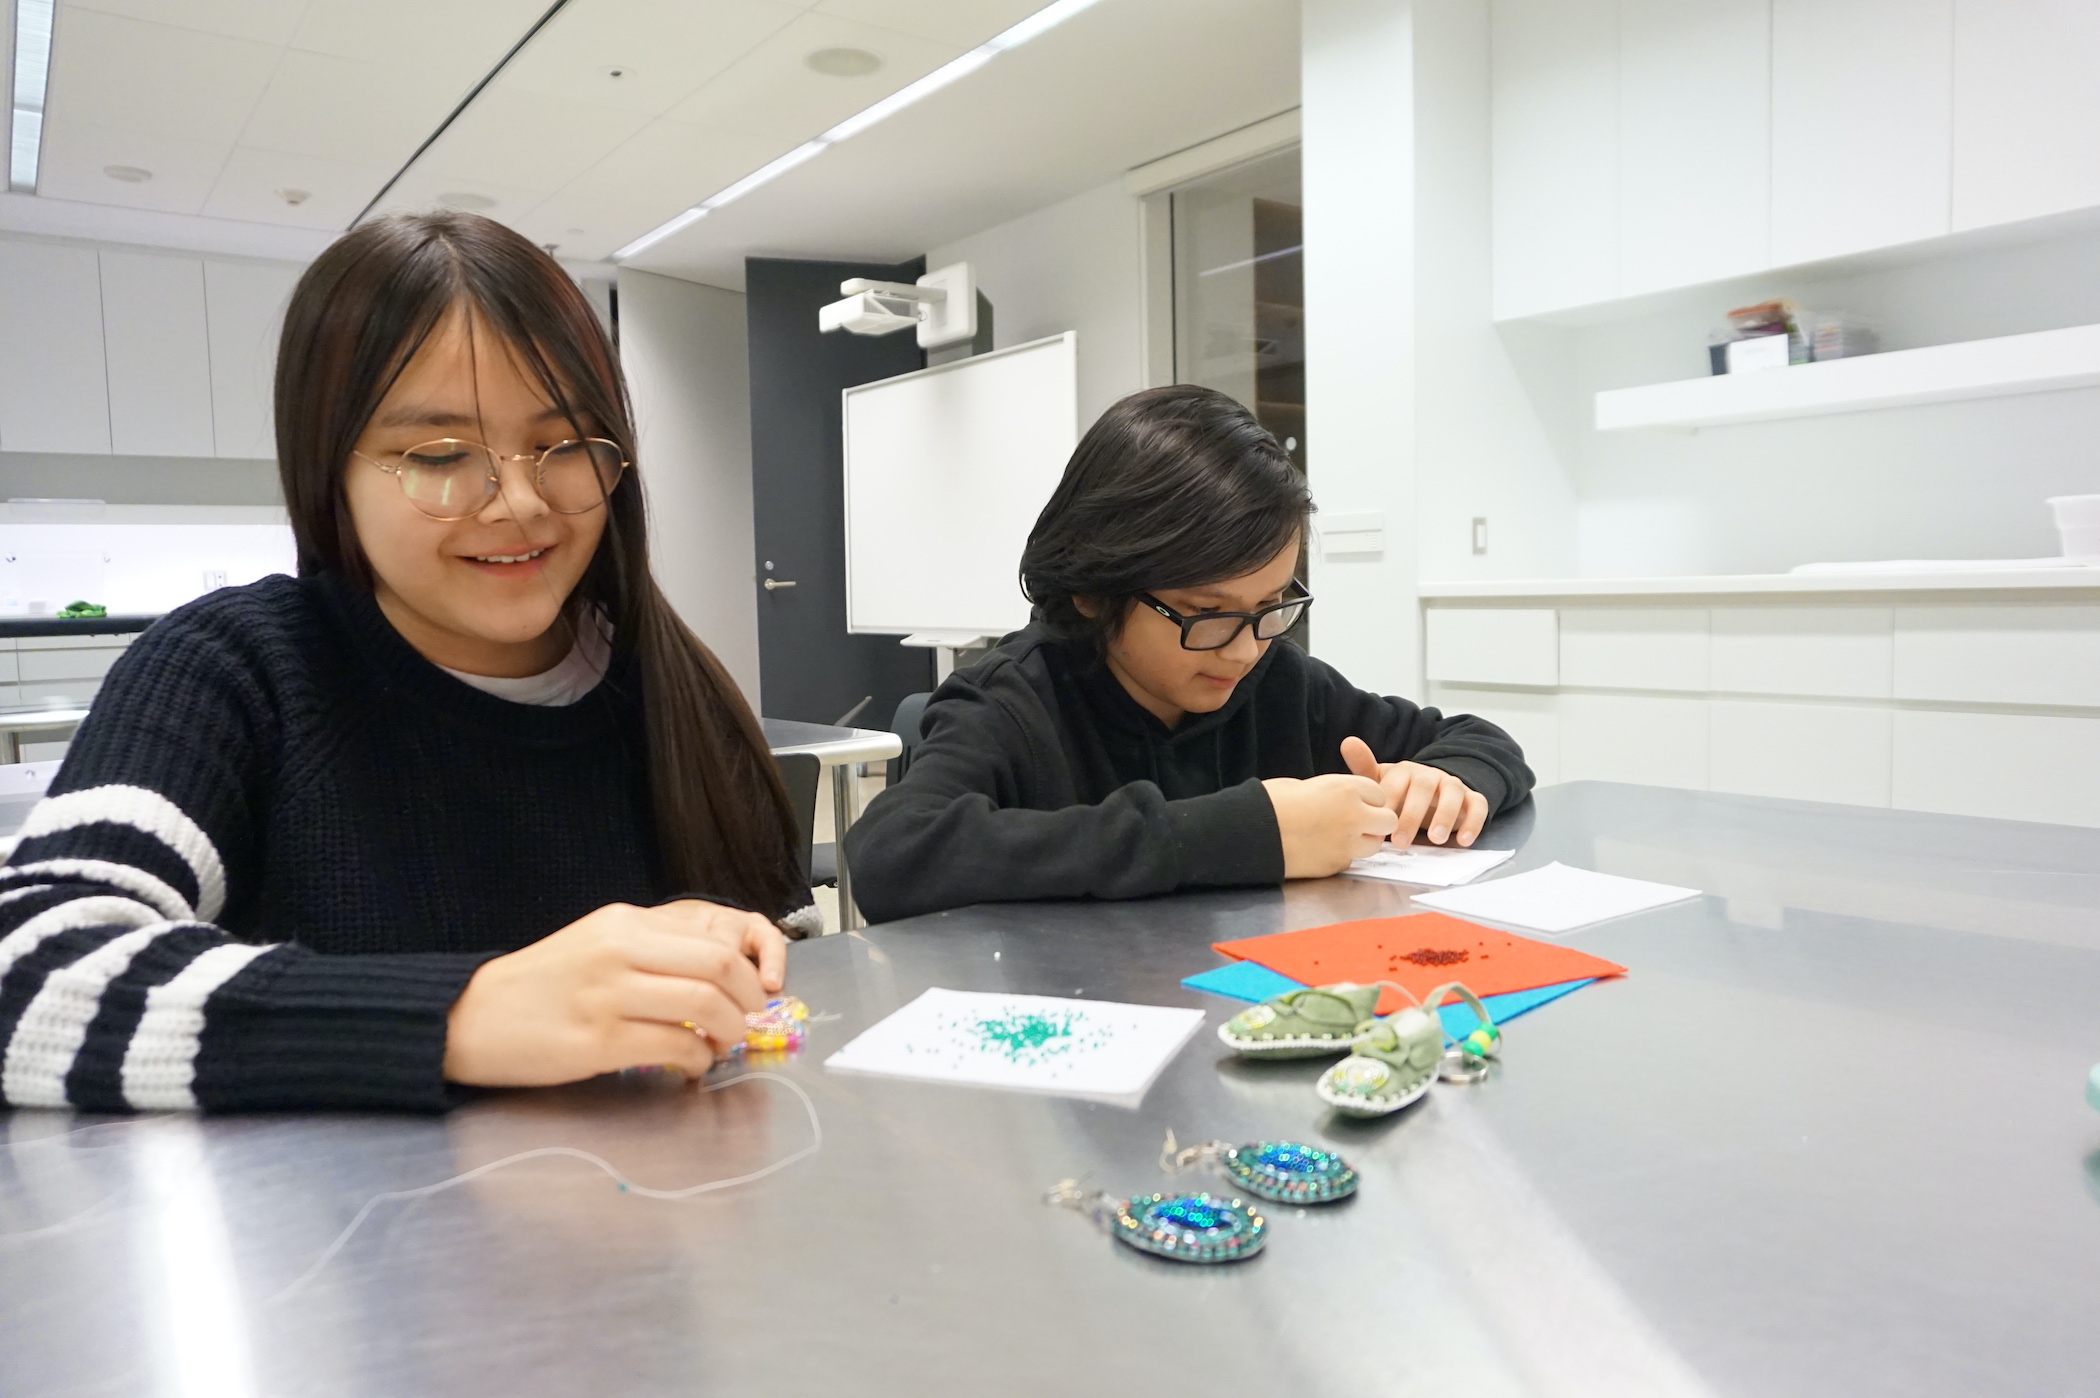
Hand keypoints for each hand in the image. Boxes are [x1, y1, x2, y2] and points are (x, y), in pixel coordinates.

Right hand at [443, 900, 787, 1087]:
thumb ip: (652, 952)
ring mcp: (609, 996)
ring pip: (704, 1005)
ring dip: (727, 1032)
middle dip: (748, 1001)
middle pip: (720, 966)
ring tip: (719, 1046)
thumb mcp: (597, 945)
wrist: (472, 1016)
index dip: (750, 972)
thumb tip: (716, 974)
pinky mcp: (598, 1041)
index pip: (714, 938)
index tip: (754, 995)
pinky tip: (689, 1067)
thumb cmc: (540, 986)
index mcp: (624, 924)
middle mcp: (620, 951)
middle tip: (747, 1022)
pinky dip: (695, 1061)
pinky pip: (673, 1048)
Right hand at [1262, 773, 1399, 878]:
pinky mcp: (1336, 865)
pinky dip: (1342, 855)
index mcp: (1346, 789)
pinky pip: (1351, 860)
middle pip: (1388, 820)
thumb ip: (1332, 793)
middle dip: (1376, 821)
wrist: (1252, 833)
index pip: (1379, 794)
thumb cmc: (1272, 802)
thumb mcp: (1306, 785)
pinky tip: (1322, 849)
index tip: (1353, 801)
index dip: (1367, 798)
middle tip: (1356, 822)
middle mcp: (1354, 816)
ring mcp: (1347, 844)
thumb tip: (1340, 802)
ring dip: (1364, 840)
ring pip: (1375, 845)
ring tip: (1340, 837)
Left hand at [1340, 737, 1489, 846]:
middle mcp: (1429, 774)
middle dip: (1412, 816)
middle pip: (1424, 788)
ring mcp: (1451, 784)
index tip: (1378, 824)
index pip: (1396, 783)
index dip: (1388, 802)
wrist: (1430, 792)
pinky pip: (1478, 804)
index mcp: (1404, 771)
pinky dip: (1474, 821)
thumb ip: (1364, 767)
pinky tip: (1464, 840)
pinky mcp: (1471, 797)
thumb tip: (1348, 742)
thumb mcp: (1380, 782)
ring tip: (1435, 839)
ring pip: (1453, 794)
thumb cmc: (1400, 792)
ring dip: (1445, 817)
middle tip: (1401, 842)